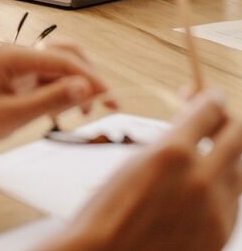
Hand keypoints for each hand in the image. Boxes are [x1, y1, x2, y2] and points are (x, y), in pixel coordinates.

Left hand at [0, 41, 109, 168]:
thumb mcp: (11, 117)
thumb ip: (50, 101)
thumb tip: (85, 88)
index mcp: (11, 55)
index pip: (63, 60)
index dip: (90, 79)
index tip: (112, 99)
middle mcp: (14, 54)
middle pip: (64, 54)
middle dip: (88, 76)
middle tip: (109, 103)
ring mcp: (13, 65)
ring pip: (56, 66)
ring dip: (75, 84)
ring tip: (87, 111)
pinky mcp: (12, 79)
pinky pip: (44, 79)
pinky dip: (60, 92)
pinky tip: (66, 111)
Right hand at [57, 91, 241, 250]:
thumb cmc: (106, 212)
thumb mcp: (135, 163)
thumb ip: (171, 141)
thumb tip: (193, 121)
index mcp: (171, 153)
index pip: (211, 109)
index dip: (211, 99)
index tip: (208, 97)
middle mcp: (200, 180)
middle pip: (237, 136)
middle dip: (226, 121)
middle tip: (212, 119)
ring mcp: (215, 212)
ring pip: (238, 169)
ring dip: (226, 155)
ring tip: (204, 155)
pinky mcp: (219, 236)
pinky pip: (232, 201)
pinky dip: (221, 187)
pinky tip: (200, 188)